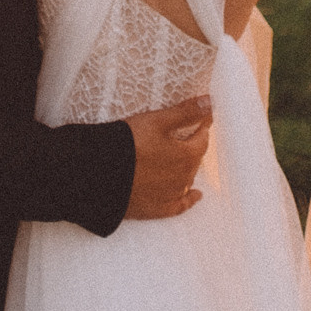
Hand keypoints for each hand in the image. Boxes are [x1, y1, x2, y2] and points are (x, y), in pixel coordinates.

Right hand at [121, 96, 211, 217]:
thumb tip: (209, 102)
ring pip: (187, 180)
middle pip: (194, 160)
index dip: (202, 127)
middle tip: (189, 136)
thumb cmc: (129, 143)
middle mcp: (183, 178)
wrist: (101, 173)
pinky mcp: (157, 208)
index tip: (203, 120)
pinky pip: (180, 205)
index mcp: (186, 156)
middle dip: (193, 147)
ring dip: (187, 168)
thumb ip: (185, 112)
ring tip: (184, 158)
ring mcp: (171, 195)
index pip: (202, 140)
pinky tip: (195, 195)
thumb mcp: (157, 121)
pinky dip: (189, 199)